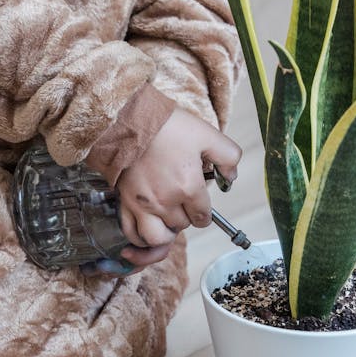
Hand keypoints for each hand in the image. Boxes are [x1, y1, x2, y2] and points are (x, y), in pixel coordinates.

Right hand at [116, 107, 240, 259]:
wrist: (131, 119)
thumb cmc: (167, 126)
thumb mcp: (207, 134)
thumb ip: (228, 157)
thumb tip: (230, 178)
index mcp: (189, 186)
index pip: (203, 217)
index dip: (203, 211)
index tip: (199, 203)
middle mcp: (166, 201)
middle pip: (182, 225)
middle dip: (185, 215)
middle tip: (181, 200)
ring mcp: (143, 204)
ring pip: (158, 237)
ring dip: (165, 231)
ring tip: (166, 217)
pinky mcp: (125, 202)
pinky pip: (132, 233)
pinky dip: (140, 237)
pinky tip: (146, 226)